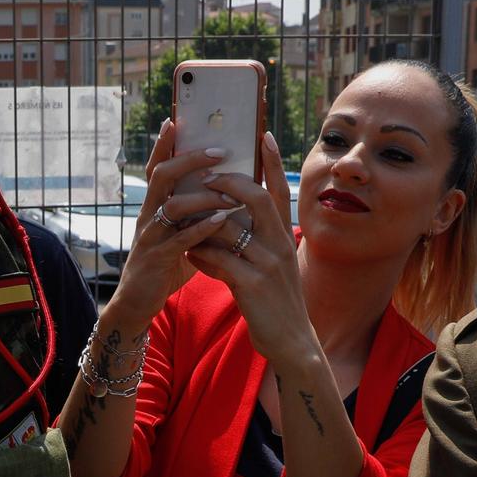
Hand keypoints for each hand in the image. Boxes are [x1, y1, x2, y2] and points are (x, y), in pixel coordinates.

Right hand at [105, 118, 245, 331]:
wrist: (137, 302)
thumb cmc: (164, 266)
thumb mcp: (180, 235)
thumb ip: (196, 216)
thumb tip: (226, 196)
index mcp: (153, 207)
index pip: (158, 168)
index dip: (164, 145)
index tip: (174, 120)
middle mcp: (148, 216)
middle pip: (162, 176)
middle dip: (190, 160)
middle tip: (219, 151)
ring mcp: (150, 236)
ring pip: (173, 205)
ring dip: (204, 197)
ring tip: (231, 195)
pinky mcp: (157, 258)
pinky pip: (180, 239)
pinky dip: (202, 228)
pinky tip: (223, 221)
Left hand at [184, 132, 317, 361]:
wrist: (291, 341)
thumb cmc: (277, 301)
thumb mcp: (275, 266)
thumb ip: (260, 241)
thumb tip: (234, 218)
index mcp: (285, 237)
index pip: (280, 191)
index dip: (272, 162)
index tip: (263, 134)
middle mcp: (279, 245)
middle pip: (255, 198)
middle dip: (228, 183)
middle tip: (205, 177)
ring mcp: (266, 264)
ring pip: (229, 227)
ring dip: (202, 223)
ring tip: (185, 223)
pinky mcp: (251, 285)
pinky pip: (218, 259)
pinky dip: (201, 255)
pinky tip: (191, 256)